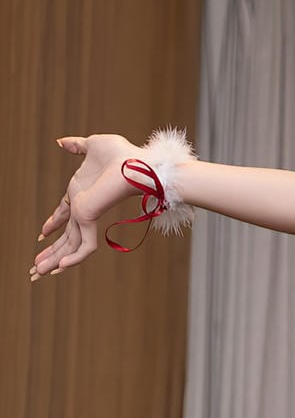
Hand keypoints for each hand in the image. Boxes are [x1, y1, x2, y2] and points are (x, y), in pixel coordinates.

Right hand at [30, 133, 142, 281]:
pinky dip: (72, 259)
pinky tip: (59, 268)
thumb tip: (61, 142)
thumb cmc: (123, 153)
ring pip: (69, 246)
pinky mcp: (90, 218)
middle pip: (64, 236)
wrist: (136, 161)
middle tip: (36, 268)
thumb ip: (76, 146)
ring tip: (37, 274)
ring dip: (52, 261)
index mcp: (81, 193)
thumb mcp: (92, 146)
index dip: (52, 225)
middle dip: (50, 252)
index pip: (63, 215)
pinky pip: (82, 247)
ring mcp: (86, 215)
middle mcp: (83, 208)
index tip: (41, 236)